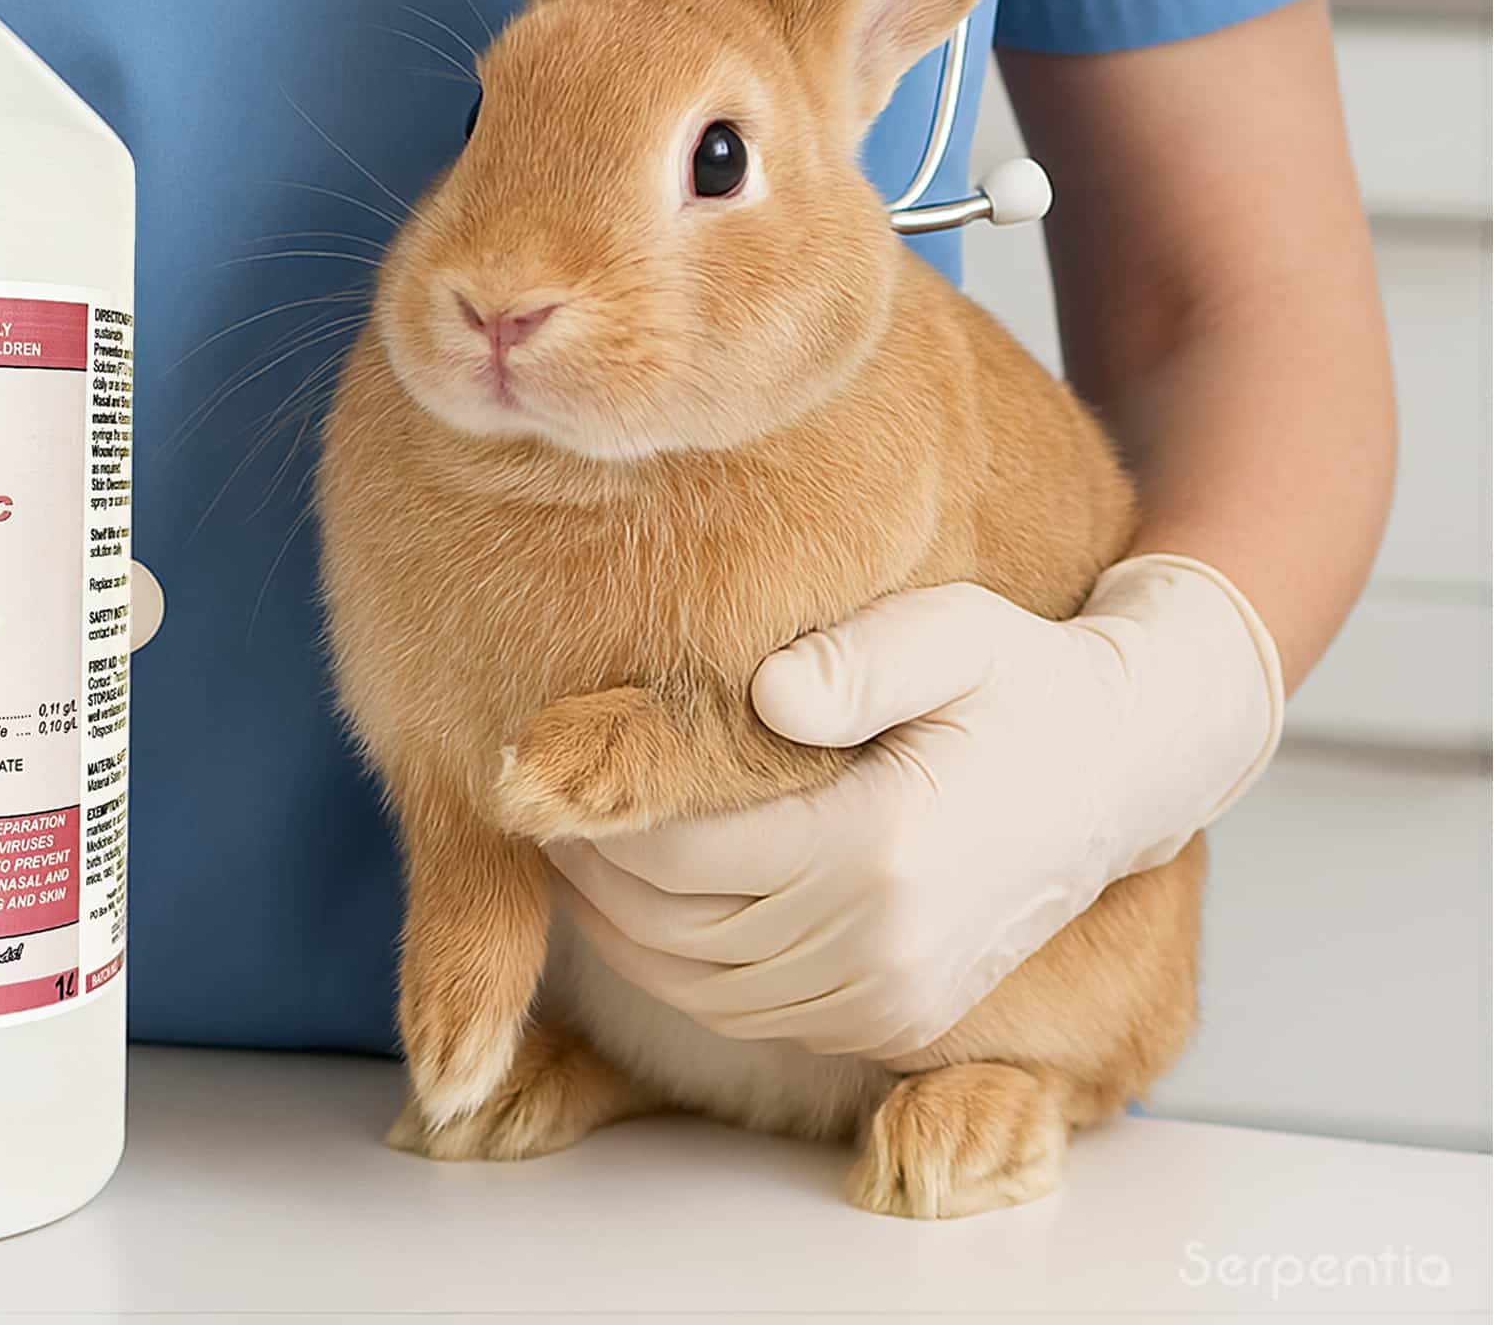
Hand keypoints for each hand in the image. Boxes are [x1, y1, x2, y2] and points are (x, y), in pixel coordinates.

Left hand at [549, 556, 1282, 1060]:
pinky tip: (650, 908)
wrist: (1120, 772)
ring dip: (622, 932)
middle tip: (536, 813)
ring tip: (578, 857)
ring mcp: (890, 995)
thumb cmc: (1020, 683)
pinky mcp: (895, 1021)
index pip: (684, 851)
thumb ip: (859, 661)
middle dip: (592, 875)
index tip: (538, 767)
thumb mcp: (953, 635)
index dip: (599, 818)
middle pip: (675, 928)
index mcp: (881, 844)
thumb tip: (766, 690)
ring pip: (700, 986)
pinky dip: (682, 972)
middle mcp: (882, 942)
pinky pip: (752, 1013)